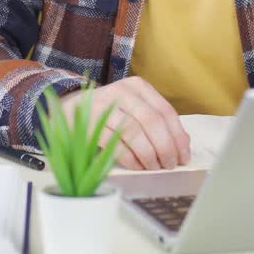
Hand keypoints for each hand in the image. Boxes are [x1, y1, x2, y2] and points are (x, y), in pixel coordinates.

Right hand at [60, 76, 191, 170]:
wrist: (70, 108)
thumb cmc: (110, 112)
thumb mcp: (135, 109)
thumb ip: (158, 122)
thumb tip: (183, 144)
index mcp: (139, 86)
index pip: (165, 111)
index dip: (178, 136)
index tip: (183, 156)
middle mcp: (122, 91)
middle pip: (152, 121)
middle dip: (165, 147)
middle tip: (169, 165)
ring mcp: (105, 105)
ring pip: (135, 132)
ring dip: (149, 155)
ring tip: (154, 167)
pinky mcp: (90, 122)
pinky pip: (116, 143)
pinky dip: (131, 158)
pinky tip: (137, 166)